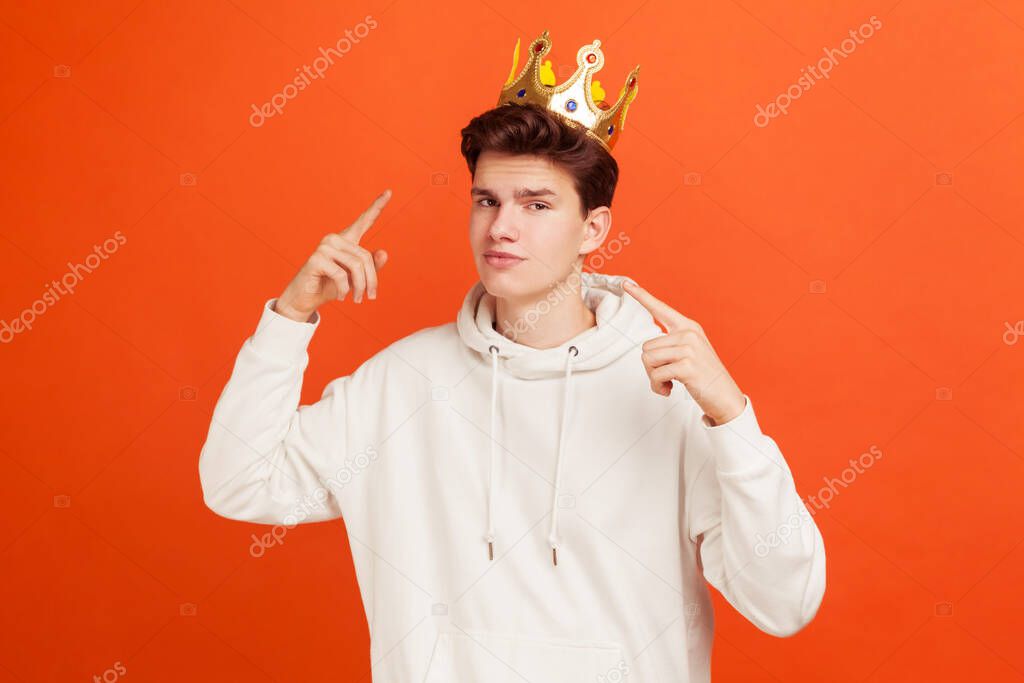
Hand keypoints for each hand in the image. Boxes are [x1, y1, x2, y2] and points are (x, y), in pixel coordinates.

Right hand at [275, 189, 391, 321]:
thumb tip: (383, 253)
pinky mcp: (317, 258)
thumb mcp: (355, 279)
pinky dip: (344, 289)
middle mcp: (335, 239)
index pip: (364, 221)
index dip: (377, 207)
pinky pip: (341, 275)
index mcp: (346, 240)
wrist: (306, 299)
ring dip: (359, 287)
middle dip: (370, 281)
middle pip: (366, 257)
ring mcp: (325, 246)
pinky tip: (341, 296)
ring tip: (357, 299)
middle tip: (369, 297)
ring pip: (356, 266)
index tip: (389, 192)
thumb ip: (370, 268)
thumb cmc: (330, 287)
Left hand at [623, 279, 745, 424]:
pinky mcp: (687, 365)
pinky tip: (669, 390)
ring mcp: (689, 348)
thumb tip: (646, 351)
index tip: (626, 283)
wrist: (725, 397)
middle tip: (665, 377)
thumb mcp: (690, 353)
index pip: (660, 309)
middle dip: (650, 367)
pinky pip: (656, 375)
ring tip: (668, 383)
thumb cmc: (704, 377)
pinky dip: (658, 386)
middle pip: (645, 346)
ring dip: (653, 377)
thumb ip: (671, 345)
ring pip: (647, 360)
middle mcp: (688, 333)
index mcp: (688, 327)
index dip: (641, 296)